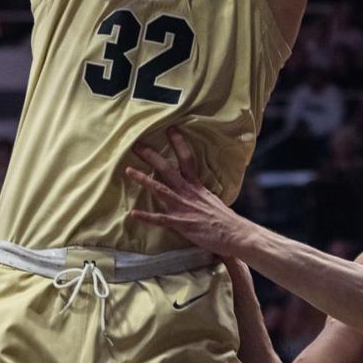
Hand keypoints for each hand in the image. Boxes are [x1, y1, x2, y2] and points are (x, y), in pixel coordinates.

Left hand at [126, 127, 251, 255]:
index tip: (170, 129)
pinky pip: (160, 219)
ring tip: (128, 170)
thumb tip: (193, 187)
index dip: (178, 143)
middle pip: (166, 169)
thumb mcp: (211, 198)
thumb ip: (199, 192)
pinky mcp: (180, 223)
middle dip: (151, 156)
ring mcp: (182, 206)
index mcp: (196, 185)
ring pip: (159, 189)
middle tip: (136, 145)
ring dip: (143, 179)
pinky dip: (146, 217)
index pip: (187, 158)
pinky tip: (133, 214)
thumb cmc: (224, 218)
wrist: (234, 233)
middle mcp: (187, 192)